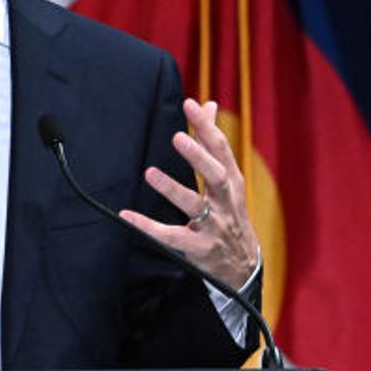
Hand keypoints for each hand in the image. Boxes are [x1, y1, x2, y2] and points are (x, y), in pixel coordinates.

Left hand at [119, 98, 261, 290]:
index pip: (221, 149)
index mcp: (232, 181)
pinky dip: (149, 227)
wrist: (242, 265)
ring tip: (150, 172)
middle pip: (216, 175)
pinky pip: (172, 237)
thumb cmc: (230, 213)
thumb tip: (210, 104)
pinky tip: (128, 215)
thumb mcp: (228, 179)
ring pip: (194, 206)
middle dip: (198, 156)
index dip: (206, 127)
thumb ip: (213, 143)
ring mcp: (214, 226)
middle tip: (178, 136)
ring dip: (173, 189)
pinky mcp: (200, 248)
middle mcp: (226, 201)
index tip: (190, 104)